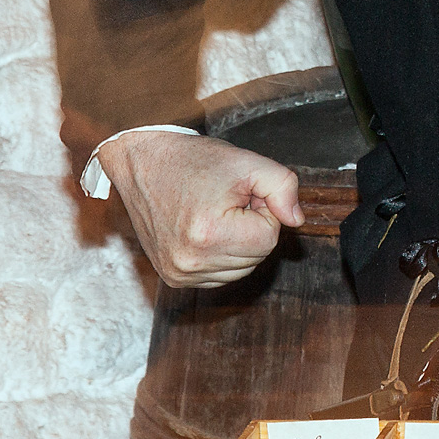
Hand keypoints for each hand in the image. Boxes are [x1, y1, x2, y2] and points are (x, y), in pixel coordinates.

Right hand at [95, 132, 304, 288]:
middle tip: (225, 201)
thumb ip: (283, 187)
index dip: (262, 211)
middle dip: (251, 228)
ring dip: (237, 244)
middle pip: (256, 257)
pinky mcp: (173, 278)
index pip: (269, 238)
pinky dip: (221, 256)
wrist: (142, 164)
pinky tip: (204, 231)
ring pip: (240, 270)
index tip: (240, 194)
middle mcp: (191, 262)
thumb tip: (297, 221)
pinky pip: (219, 276)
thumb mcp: (247, 162)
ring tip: (213, 214)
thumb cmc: (193, 161)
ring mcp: (179, 273)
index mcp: (210, 234)